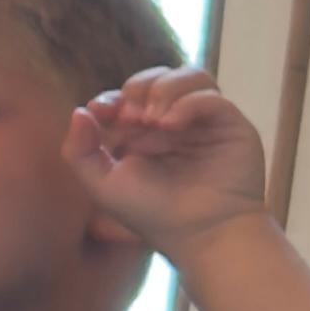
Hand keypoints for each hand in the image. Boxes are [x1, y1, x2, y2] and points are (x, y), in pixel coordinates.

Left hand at [63, 68, 267, 252]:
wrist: (201, 235)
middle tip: (131, 118)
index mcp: (144, 134)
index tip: (102, 111)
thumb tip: (79, 110)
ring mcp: (203, 122)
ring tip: (153, 119)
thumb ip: (80, 151)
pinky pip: (211, 95)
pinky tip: (172, 125)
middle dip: (137, 89)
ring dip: (164, 89)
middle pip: (156, 78)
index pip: (127, 95)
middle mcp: (174, 123)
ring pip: (188, 76)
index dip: (112, 97)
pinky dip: (188, 102)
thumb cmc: (153, 214)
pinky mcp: (230, 124)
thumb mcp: (103, 186)